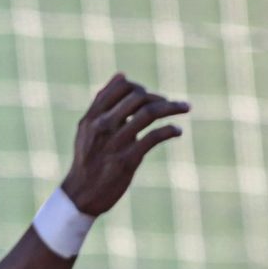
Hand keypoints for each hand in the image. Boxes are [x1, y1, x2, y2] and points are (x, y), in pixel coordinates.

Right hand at [61, 74, 189, 216]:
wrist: (81, 194)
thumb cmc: (89, 159)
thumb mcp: (88, 127)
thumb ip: (103, 102)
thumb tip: (122, 75)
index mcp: (93, 116)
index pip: (121, 88)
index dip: (140, 88)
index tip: (151, 97)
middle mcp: (103, 126)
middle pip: (137, 97)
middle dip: (159, 98)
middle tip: (172, 105)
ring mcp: (115, 142)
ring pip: (148, 113)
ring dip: (172, 107)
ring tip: (186, 108)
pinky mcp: (127, 160)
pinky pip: (153, 137)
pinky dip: (170, 130)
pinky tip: (178, 131)